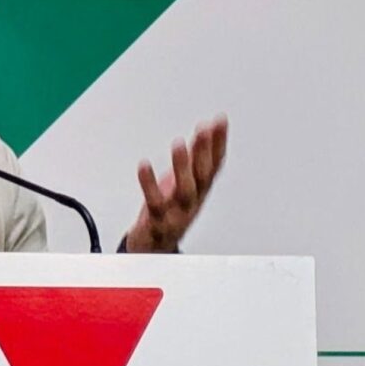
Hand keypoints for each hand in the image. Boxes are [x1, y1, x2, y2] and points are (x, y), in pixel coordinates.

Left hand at [124, 116, 227, 252]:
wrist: (154, 246)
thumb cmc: (171, 209)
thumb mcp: (186, 181)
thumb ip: (194, 159)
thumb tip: (205, 131)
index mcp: (201, 190)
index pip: (215, 164)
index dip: (219, 143)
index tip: (220, 119)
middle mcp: (193, 201)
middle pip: (203, 176)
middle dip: (205, 152)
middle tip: (203, 129)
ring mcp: (177, 212)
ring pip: (185, 190)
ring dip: (182, 167)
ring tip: (178, 144)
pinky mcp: (158, 220)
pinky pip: (154, 202)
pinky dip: (149, 184)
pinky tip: (144, 165)